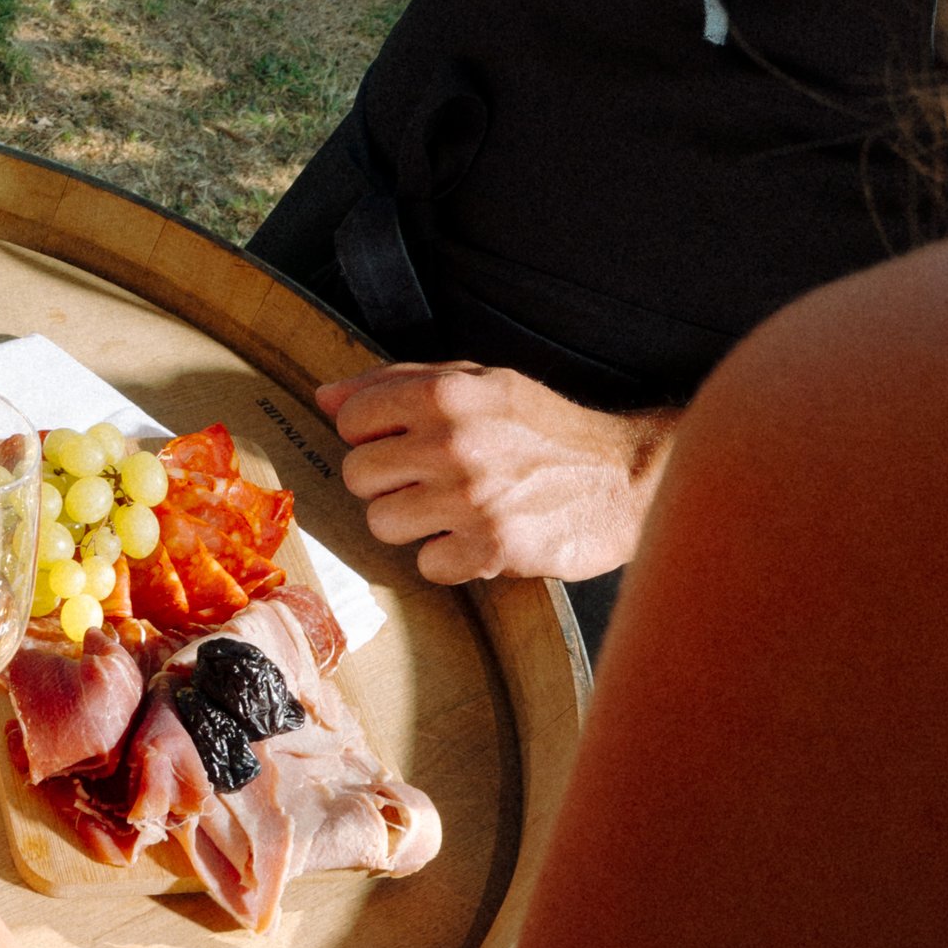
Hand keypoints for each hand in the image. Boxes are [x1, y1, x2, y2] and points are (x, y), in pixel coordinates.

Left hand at [316, 363, 678, 584]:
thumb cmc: (542, 426)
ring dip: (413, 523)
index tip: (400, 442)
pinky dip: (449, 559)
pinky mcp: (492, 550)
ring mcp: (471, 500)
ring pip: (382, 523)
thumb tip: (326, 396)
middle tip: (427, 480)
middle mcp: (453, 444)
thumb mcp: (478, 381)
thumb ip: (398, 383)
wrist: (621, 477)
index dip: (371, 434)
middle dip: (387, 481)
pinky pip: (426, 566)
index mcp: (446, 394)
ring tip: (452, 509)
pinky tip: (478, 537)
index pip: (352, 419)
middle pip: (358, 475)